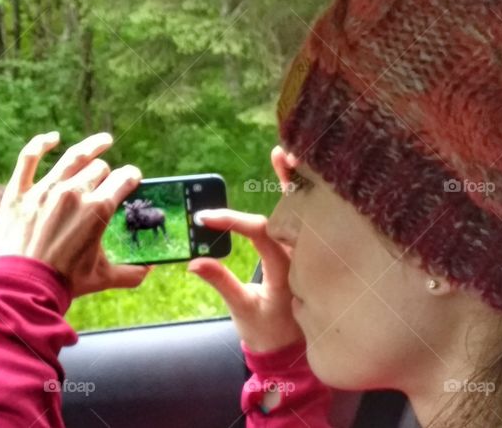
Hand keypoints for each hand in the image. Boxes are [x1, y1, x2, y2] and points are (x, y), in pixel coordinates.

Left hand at [0, 131, 150, 297]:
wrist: (21, 288)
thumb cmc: (63, 283)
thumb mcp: (102, 278)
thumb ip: (130, 272)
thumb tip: (149, 270)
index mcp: (98, 209)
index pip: (124, 179)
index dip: (132, 176)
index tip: (132, 178)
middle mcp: (73, 192)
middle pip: (99, 168)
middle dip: (107, 173)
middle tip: (107, 180)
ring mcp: (44, 189)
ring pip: (73, 156)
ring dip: (91, 146)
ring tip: (103, 141)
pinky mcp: (19, 192)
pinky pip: (29, 157)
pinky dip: (41, 143)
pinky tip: (52, 138)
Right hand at [187, 145, 303, 352]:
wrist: (291, 351)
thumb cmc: (267, 331)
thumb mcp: (242, 310)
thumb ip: (221, 283)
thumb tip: (193, 263)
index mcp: (290, 271)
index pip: (264, 233)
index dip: (234, 221)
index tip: (205, 218)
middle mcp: (304, 257)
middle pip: (299, 211)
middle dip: (290, 180)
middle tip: (283, 151)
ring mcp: (308, 253)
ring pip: (307, 211)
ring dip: (296, 181)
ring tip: (288, 152)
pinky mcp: (305, 252)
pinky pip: (305, 218)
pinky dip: (298, 195)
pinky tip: (290, 172)